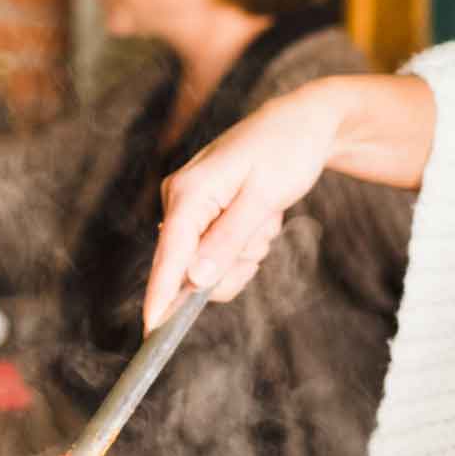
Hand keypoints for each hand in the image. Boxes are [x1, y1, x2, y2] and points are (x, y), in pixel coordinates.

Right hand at [144, 74, 436, 329]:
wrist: (303, 123)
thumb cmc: (286, 151)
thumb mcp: (264, 199)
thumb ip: (228, 240)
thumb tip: (196, 280)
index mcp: (188, 192)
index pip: (167, 254)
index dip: (160, 295)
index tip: (151, 332)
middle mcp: (180, 199)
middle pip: (191, 267)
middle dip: (233, 263)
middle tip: (263, 234)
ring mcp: (190, 206)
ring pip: (209, 263)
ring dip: (244, 252)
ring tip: (264, 217)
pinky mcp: (202, 211)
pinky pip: (218, 250)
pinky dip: (245, 243)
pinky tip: (260, 215)